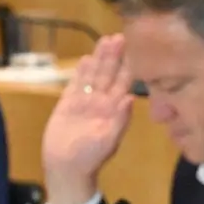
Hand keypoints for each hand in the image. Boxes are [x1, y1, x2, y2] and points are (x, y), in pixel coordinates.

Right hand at [42, 35, 134, 203]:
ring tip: (105, 40)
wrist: (66, 167)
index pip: (124, 84)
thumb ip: (119, 119)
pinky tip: (85, 59)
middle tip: (120, 36)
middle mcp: (101, 102)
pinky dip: (80, 72)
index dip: (129, 67)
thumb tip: (130, 98)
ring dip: (99, 59)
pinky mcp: (68, 103)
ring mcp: (84, 101)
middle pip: (108, 74)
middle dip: (114, 56)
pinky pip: (76, 84)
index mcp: (114, 110)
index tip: (136, 50)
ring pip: (93, 75)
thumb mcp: (108, 139)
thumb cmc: (90, 156)